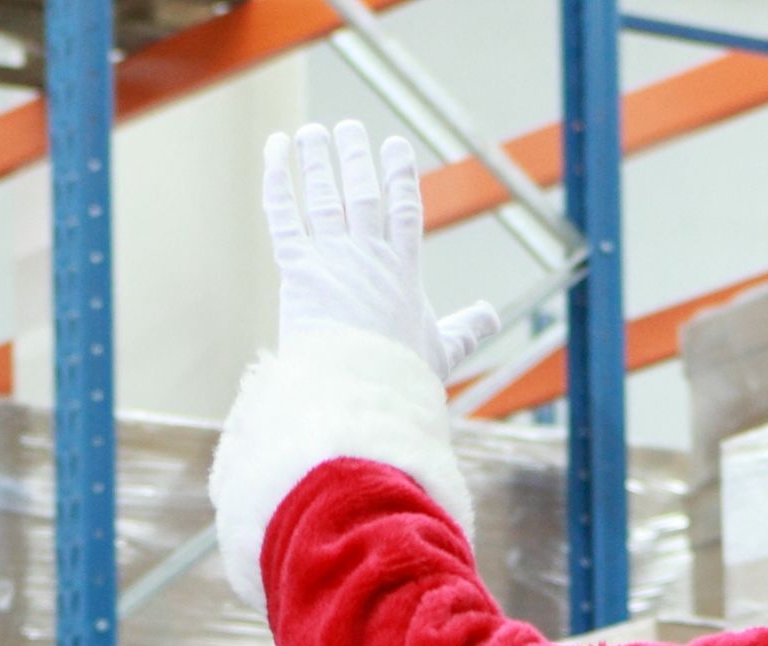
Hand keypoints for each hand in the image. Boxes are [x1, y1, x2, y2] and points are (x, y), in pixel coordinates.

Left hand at [260, 117, 503, 380]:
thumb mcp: (441, 353)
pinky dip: (277, 178)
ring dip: (317, 160)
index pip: (403, 209)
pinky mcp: (298, 269)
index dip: (399, 175)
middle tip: (348, 128)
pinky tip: (275, 149)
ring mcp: (333, 259)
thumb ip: (465, 329)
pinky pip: (284, 213)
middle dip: (355, 157)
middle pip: (362, 192)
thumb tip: (492, 317)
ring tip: (311, 133)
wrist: (360, 395)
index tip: (394, 146)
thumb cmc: (399, 381)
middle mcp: (368, 256)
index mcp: (402, 271)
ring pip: (323, 196)